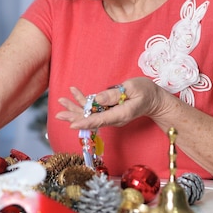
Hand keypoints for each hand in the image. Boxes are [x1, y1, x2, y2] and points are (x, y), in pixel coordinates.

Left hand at [55, 77, 169, 129]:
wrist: (154, 100)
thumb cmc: (147, 92)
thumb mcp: (133, 88)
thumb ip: (115, 94)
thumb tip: (97, 99)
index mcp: (121, 114)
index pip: (100, 120)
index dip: (85, 122)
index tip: (72, 124)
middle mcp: (114, 118)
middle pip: (91, 119)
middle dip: (74, 116)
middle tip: (58, 114)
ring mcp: (111, 115)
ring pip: (90, 114)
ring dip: (74, 108)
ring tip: (61, 101)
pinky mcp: (109, 111)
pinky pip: (94, 108)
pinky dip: (83, 100)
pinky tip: (73, 93)